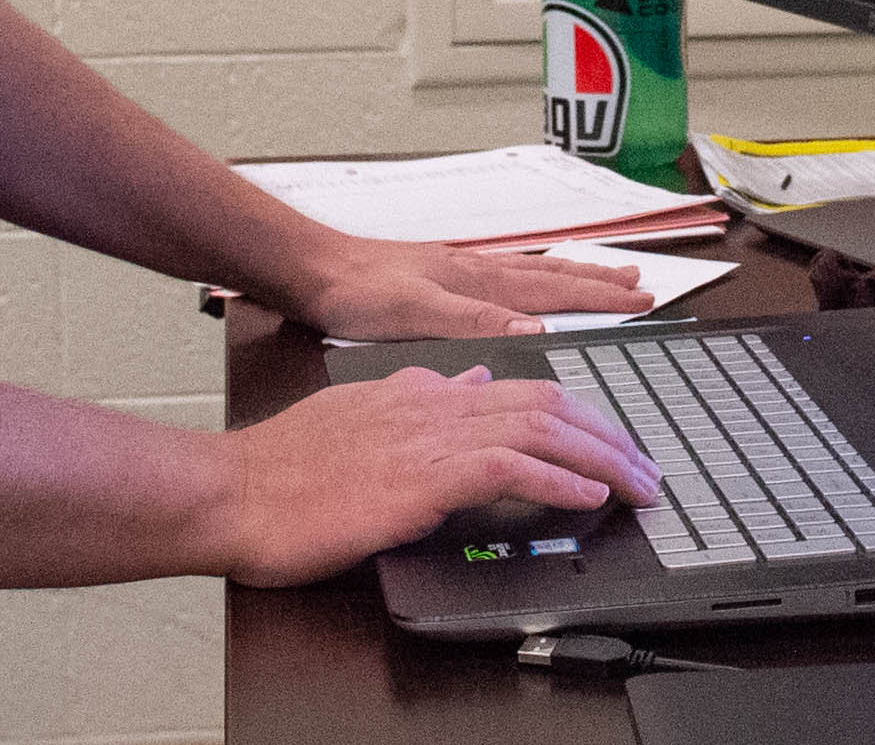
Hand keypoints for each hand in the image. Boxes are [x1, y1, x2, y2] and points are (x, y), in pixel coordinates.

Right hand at [214, 364, 661, 587]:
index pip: (515, 386)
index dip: (572, 410)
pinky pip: (509, 465)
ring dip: (599, 455)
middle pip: (543, 398)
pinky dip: (559, 477)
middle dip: (604, 431)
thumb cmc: (280, 471)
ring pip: (538, 425)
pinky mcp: (420, 475)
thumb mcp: (355, 419)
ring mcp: (426, 435)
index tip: (605, 438)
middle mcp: (428, 401)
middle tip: (643, 464)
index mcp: (414, 391)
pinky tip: (589, 494)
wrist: (232, 492)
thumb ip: (414, 398)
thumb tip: (469, 381)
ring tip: (636, 481)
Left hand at [285, 236, 657, 343]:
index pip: (554, 288)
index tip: (642, 299)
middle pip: (552, 276)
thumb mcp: (413, 313)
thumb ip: (474, 319)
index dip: (599, 297)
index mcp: (476, 281)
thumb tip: (536, 326)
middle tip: (642, 284)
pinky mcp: (439, 278)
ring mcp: (459, 272)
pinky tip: (530, 290)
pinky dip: (533, 280)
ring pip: (531, 273)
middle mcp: (475, 272)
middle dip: (599, 283)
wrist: (311, 270)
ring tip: (604, 277)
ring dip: (572, 277)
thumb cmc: (355, 293)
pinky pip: (505, 276)